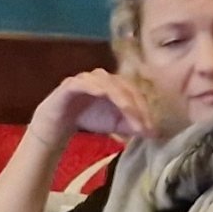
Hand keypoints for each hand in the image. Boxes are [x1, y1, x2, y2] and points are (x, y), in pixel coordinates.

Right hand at [34, 69, 160, 145]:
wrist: (58, 124)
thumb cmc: (89, 119)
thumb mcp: (115, 125)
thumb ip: (133, 126)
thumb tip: (154, 133)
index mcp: (116, 84)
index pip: (135, 93)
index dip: (144, 110)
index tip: (151, 129)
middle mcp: (103, 78)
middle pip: (124, 86)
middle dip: (135, 106)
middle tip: (141, 125)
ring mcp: (87, 79)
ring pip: (107, 82)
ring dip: (119, 97)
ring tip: (128, 110)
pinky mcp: (70, 84)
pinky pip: (83, 82)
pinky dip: (93, 86)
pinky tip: (102, 93)